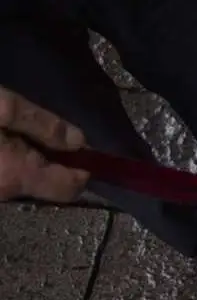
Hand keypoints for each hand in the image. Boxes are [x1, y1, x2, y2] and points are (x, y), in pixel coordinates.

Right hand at [0, 86, 89, 201]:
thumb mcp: (2, 106)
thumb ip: (43, 126)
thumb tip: (79, 143)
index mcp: (16, 175)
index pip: (71, 188)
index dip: (84, 168)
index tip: (85, 147)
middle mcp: (6, 193)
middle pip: (50, 185)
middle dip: (59, 161)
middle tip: (51, 132)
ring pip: (29, 180)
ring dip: (36, 159)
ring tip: (27, 133)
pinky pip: (10, 176)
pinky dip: (17, 161)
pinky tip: (9, 139)